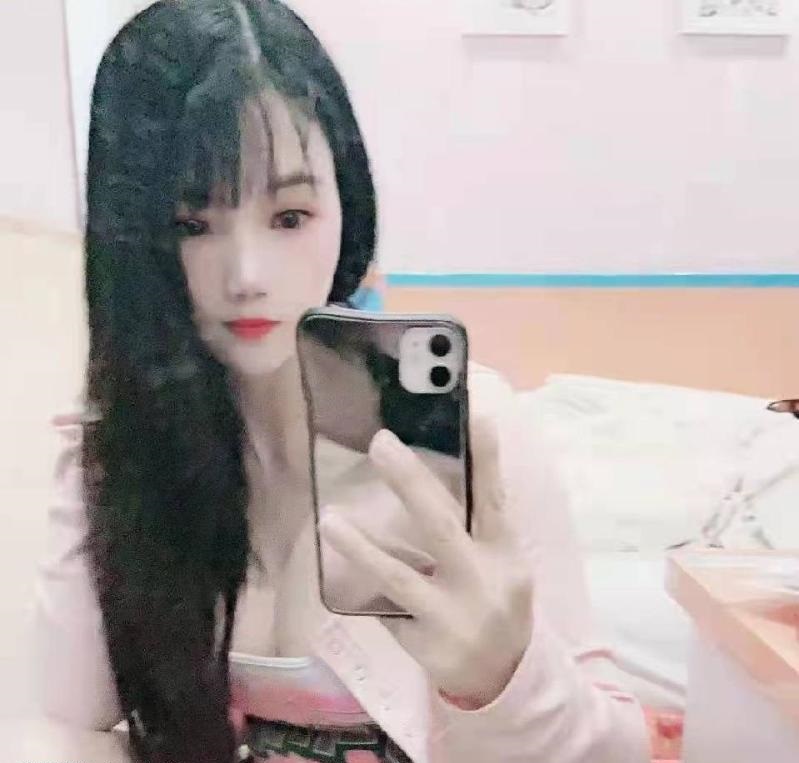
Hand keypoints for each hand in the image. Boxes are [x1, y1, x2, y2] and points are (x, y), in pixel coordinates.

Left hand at [319, 419, 533, 708]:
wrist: (502, 678)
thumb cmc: (496, 601)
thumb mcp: (501, 564)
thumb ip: (476, 527)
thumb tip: (441, 472)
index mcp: (504, 555)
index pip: (496, 501)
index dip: (488, 460)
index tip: (478, 416)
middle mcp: (480, 582)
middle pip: (442, 526)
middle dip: (410, 482)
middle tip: (380, 443)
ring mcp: (450, 615)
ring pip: (400, 577)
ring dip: (362, 547)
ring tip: (330, 519)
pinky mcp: (425, 644)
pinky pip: (384, 608)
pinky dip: (363, 585)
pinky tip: (336, 568)